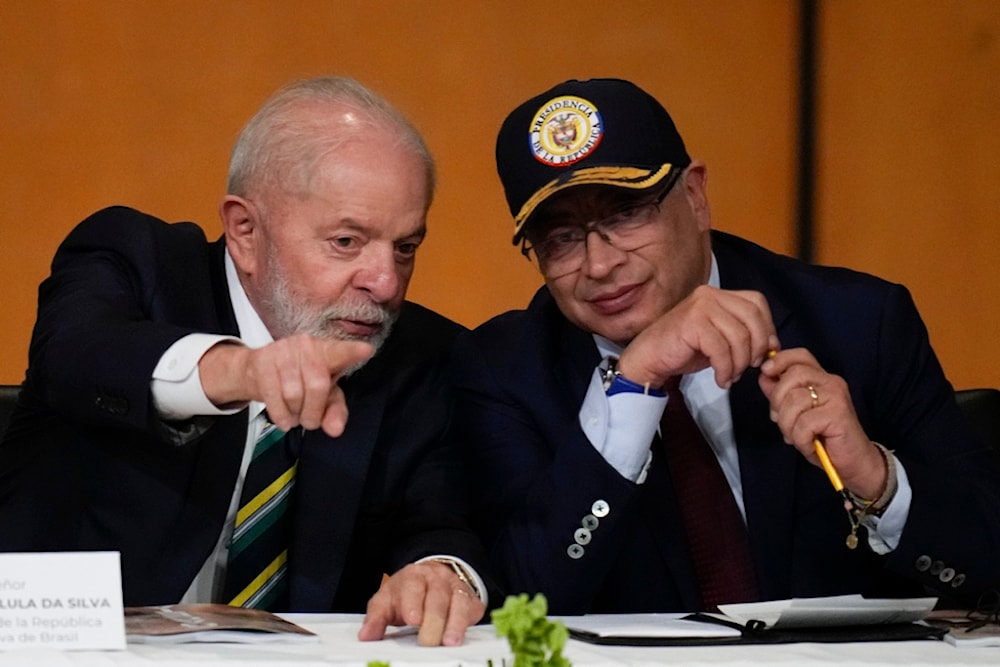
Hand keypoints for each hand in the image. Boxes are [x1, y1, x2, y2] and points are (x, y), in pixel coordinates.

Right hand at [198, 335, 372, 436]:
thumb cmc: (299, 380)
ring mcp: (283, 350)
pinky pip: (273, 396)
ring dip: (295, 413)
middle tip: (310, 419)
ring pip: (293, 393)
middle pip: (317, 385)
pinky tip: (284, 418)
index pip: (342, 352)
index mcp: (327, 351)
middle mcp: (306, 345)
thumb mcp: (324, 395)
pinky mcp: (262, 361)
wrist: (257, 370)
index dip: (353, 352)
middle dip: (313, 411)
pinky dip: (280, 415)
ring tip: (295, 413)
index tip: (366, 351)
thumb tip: (335, 429)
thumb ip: (335, 411)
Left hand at [357, 561, 484, 646]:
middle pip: (437, 598)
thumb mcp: (386, 601)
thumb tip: (366, 636)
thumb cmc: (406, 594)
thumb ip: (376, 618)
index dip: (413, 603)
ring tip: (450, 642)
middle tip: (427, 641)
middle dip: (433, 620)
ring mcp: (456, 587)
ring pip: (458, 603)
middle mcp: (437, 578)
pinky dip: (468, 623)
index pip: (413, 588)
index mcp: (413, 576)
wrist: (432, 576)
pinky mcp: (470, 600)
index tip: (413, 619)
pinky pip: (472, 610)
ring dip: (455, 623)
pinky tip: (461, 637)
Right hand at [617, 285, 778, 389]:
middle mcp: (710, 295)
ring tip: (730, 376)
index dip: (767, 328)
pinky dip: (725, 369)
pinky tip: (720, 378)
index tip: (764, 352)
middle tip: (747, 368)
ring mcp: (700, 306)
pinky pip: (722, 349)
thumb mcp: (719, 339)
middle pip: (752, 318)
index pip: (756, 302)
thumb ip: (741, 334)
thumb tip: (772, 345)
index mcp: (718, 295)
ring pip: (739, 336)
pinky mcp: (692, 323)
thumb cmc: (682, 350)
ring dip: (739, 364)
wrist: (648, 359)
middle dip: (756, 348)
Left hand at [758, 348, 885, 498]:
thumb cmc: (825, 438)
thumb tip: (765, 377)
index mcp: (821, 379)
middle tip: (782, 420)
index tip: (766, 372)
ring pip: (794, 401)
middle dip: (778, 401)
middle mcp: (831, 382)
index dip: (780, 360)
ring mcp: (836, 397)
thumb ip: (781, 394)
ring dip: (788, 426)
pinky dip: (800, 439)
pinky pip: (803, 423)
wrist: (854, 463)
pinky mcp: (838, 414)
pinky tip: (810, 445)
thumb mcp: (796, 414)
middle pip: (792, 376)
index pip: (800, 356)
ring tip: (798, 437)